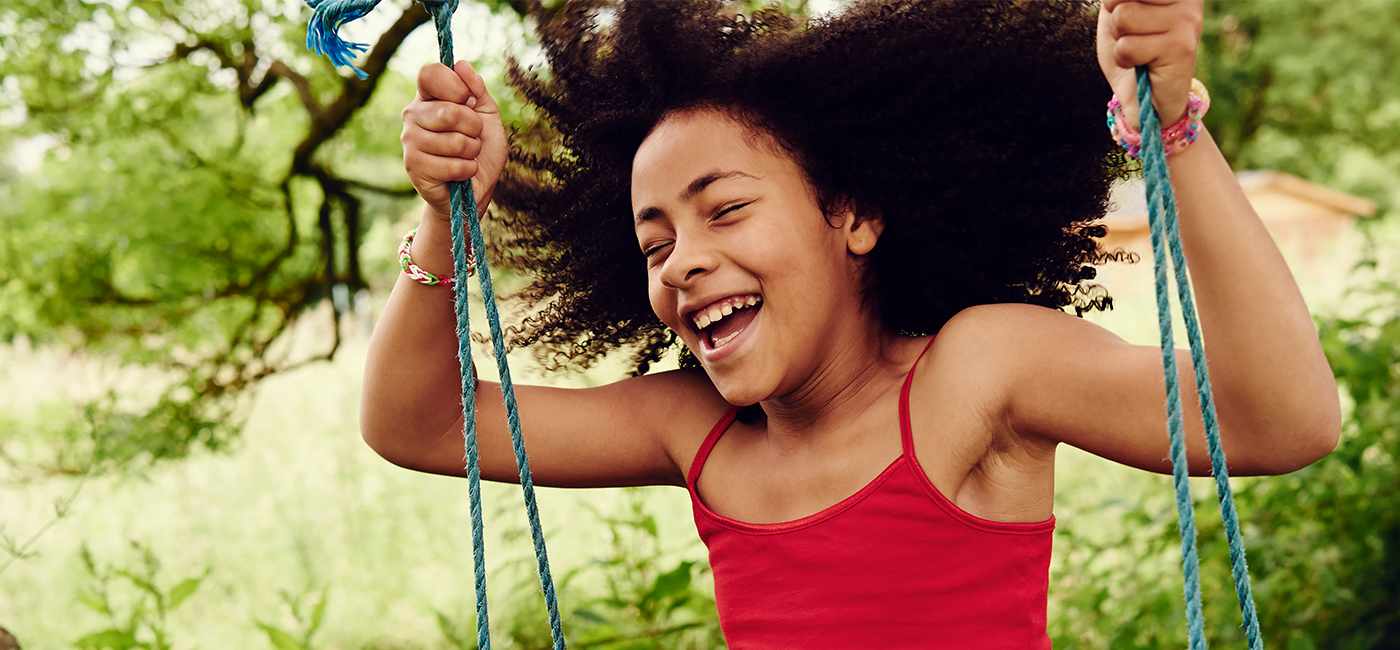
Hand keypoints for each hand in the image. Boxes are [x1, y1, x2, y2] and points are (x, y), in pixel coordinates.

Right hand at [402, 61, 506, 221]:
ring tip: (467, 156)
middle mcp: (413, 115)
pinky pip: (452, 164)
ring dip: (472, 151)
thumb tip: (462, 65)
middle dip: (474, 128)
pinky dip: (467, 170)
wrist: (474, 191)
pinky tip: (462, 173)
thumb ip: (477, 89)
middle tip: (473, 137)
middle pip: (449, 110)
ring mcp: (410, 140)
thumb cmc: (480, 151)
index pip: (430, 73)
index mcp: (429, 97)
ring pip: (454, 140)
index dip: (455, 86)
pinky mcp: (413, 166)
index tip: (468, 101)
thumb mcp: (487, 116)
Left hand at [1097, 0, 1202, 128]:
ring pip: (1123, 17)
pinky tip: (1141, 62)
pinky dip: (1124, 58)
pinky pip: (1127, 46)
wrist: (1145, 94)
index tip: (1128, 7)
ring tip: (1137, 45)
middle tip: (1130, 28)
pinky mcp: (1181, 49)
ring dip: (1120, 37)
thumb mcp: (1120, 5)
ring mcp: (1188, 20)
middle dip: (1114, 11)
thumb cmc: (1131, 43)